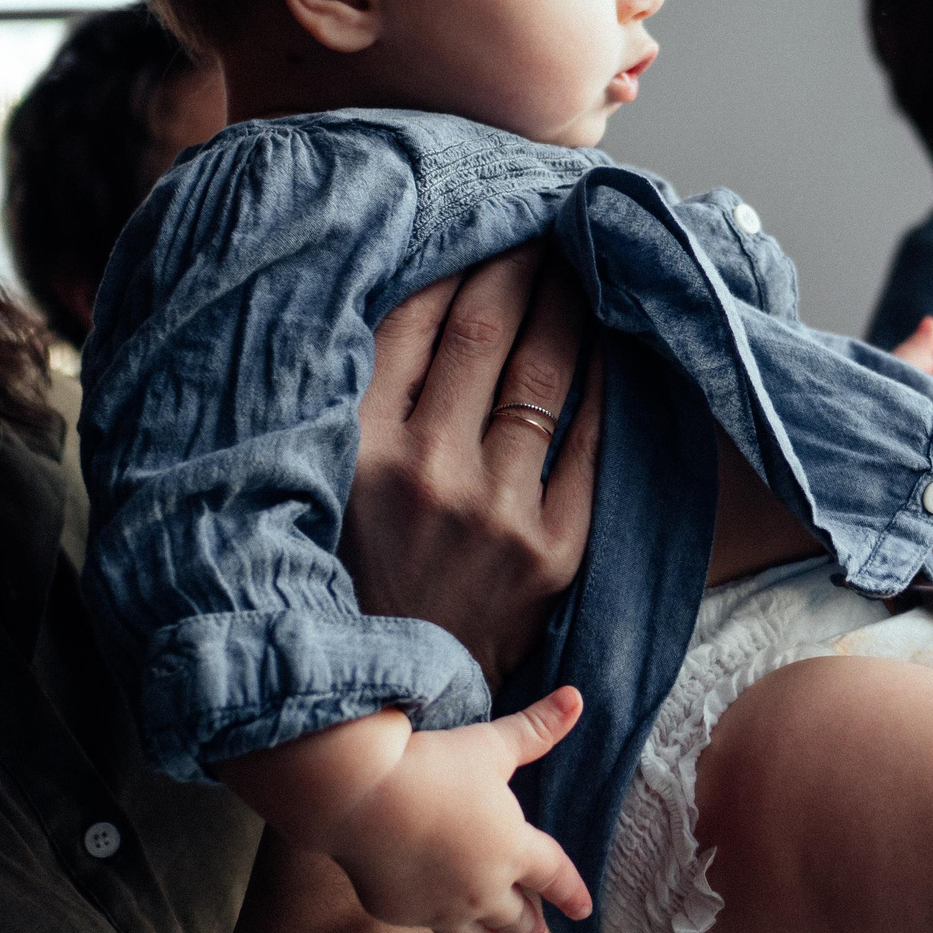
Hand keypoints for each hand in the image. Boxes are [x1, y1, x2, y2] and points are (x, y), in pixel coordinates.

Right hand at [310, 688, 594, 932]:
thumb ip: (536, 728)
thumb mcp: (490, 744)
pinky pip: (429, 925)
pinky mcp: (401, 912)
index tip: (583, 909)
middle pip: (517, 915)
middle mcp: (482, 887)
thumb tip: (576, 696)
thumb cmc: (431, 765)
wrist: (358, 797)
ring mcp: (440, 906)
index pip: (554, 876)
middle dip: (530, 923)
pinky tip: (442, 922)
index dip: (572, 893)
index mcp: (512, 849)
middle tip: (538, 930)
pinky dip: (444, 927)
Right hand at [345, 243, 604, 681]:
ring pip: (543, 376)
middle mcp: (424, 473)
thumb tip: (400, 289)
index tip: (484, 228)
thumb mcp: (323, 481)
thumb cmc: (352, 575)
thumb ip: (353, 397)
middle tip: (542, 227)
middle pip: (484, 333)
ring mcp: (494, 513)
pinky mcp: (553, 551)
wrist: (389, 705)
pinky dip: (603, 380)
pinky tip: (609, 341)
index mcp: (356, 448)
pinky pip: (591, 440)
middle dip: (519, 267)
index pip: (414, 319)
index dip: (456, 261)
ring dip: (566, 307)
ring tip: (578, 267)